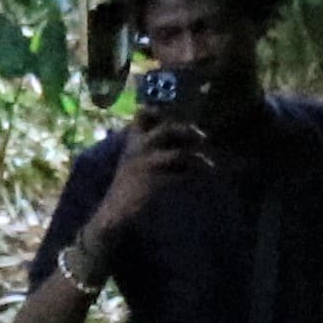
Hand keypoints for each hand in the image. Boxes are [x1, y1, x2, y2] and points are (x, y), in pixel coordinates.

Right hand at [90, 117, 208, 231]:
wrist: (114, 211)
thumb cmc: (126, 187)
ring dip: (198, 158)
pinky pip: (181, 175)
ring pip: (179, 154)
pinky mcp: (156, 182)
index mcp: (132, 142)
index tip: (172, 114)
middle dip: (188, 131)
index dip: (157, 110)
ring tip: (208, 164)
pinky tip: (199, 178)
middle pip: (168, 129)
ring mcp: (148, 164)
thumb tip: (176, 143)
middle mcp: (139, 148)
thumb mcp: (130, 161)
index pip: (141, 115)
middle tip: (203, 137)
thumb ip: (145, 148)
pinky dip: (193, 175)